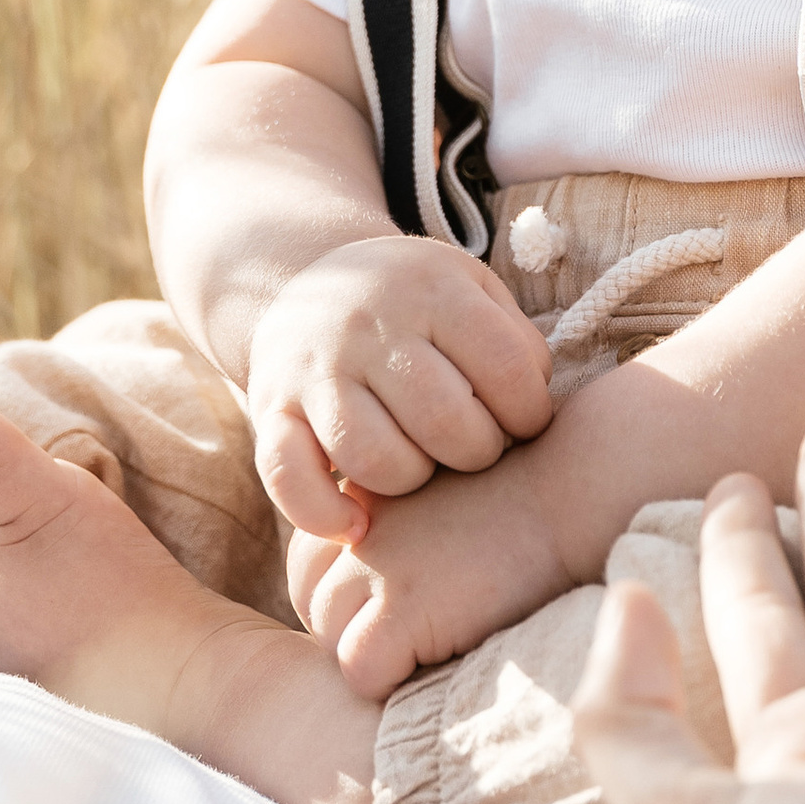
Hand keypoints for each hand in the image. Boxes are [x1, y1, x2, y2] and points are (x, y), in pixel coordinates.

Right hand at [246, 234, 551, 538]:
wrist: (308, 280)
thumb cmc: (415, 302)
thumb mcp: (470, 288)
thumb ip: (514, 342)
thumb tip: (533, 417)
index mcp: (430, 289)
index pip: (506, 369)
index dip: (530, 414)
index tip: (522, 422)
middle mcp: (366, 325)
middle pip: (446, 422)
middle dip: (478, 452)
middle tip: (475, 445)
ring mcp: (314, 370)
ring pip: (377, 460)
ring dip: (414, 479)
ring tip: (424, 463)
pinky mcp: (272, 410)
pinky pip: (291, 479)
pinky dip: (326, 515)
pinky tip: (359, 523)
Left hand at [288, 452, 573, 698]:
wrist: (576, 490)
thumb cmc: (529, 496)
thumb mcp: (442, 492)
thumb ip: (398, 523)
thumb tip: (377, 583)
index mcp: (363, 491)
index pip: (309, 562)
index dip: (348, 593)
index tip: (402, 599)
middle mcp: (357, 524)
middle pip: (311, 602)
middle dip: (351, 627)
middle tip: (415, 635)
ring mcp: (375, 564)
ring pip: (329, 640)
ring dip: (374, 656)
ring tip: (433, 647)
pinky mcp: (403, 606)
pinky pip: (359, 670)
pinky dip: (390, 682)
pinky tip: (441, 658)